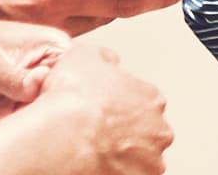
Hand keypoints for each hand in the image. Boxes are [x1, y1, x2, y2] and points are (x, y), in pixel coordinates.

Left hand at [0, 11, 62, 121]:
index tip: (63, 108)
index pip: (75, 73)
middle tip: (41, 119)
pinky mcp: (10, 108)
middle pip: (63, 97)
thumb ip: (19, 78)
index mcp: (50, 46)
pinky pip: (24, 124)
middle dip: (56, 112)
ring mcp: (27, 90)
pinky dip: (21, 131)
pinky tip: (16, 131)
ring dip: (38, 123)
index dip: (73, 92)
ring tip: (24, 124)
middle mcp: (43, 68)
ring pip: (45, 114)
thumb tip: (42, 84)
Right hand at [6, 42, 171, 173]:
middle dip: (126, 134)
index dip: (120, 106)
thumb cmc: (71, 100)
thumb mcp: (83, 55)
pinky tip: (95, 166)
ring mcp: (149, 161)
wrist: (60, 138)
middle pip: (146, 132)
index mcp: (151, 99)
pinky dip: (114, 172)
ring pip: (139, 159)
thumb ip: (104, 57)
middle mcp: (158, 131)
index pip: (143, 102)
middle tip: (98, 134)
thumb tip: (108, 60)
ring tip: (94, 153)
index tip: (103, 111)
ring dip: (122, 157)